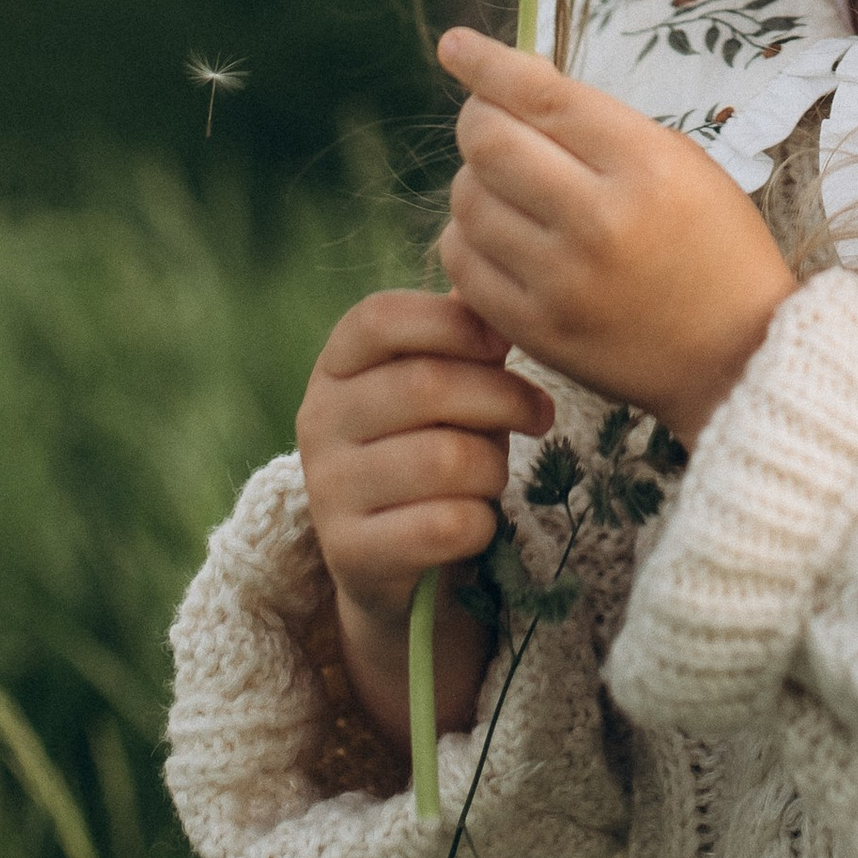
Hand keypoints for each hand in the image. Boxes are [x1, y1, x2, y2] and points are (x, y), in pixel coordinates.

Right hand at [296, 287, 555, 747]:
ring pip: (445, 460)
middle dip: (503, 398)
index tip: (503, 344)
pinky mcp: (351, 554)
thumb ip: (461, 339)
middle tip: (540, 413)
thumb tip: (494, 296)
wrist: (400, 561)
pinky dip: (481, 523)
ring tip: (495, 473)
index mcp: (336, 366)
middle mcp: (318, 422)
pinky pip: (445, 525)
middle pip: (426, 387)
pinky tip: (476, 523)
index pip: (380, 318)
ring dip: (494, 468)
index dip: (452, 323)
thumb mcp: (443, 385)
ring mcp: (327, 490)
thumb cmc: (434, 447)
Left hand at [437, 29, 797, 441]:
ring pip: (467, 200)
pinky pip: (462, 263)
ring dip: (475, 180)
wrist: (740, 356)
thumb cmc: (717, 247)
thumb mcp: (682, 163)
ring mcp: (562, 282)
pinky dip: (468, 237)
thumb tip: (514, 82)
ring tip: (508, 186)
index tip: (455, 45)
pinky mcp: (537, 330)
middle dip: (478, 118)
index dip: (488, 64)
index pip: (542, 97)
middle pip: (489, 143)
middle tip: (490, 121)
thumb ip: (599, 123)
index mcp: (646, 168)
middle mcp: (599, 222)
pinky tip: (496, 234)